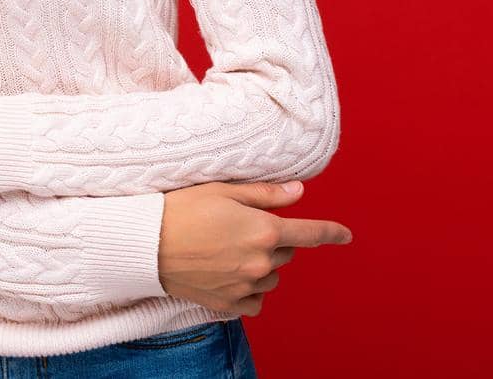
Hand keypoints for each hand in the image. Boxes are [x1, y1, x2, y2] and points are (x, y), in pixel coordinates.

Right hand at [158, 180, 353, 316]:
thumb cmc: (181, 209)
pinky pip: (255, 302)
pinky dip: (251, 291)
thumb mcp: (223, 190)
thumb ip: (266, 194)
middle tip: (242, 228)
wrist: (146, 244)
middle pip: (286, 253)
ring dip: (261, 266)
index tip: (346, 235)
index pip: (310, 233)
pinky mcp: (229, 303)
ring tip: (230, 251)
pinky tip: (232, 278)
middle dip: (274, 240)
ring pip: (271, 277)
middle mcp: (261, 261)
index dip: (331, 232)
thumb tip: (299, 192)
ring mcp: (246, 285)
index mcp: (264, 230)